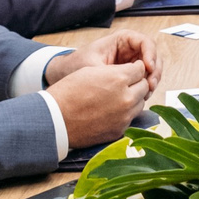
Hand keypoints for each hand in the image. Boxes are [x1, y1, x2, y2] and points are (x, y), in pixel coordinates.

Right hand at [44, 31, 160, 147]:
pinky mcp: (119, 130)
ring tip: (116, 98)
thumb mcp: (91, 71)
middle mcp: (126, 98)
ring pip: (140, 103)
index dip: (133, 68)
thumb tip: (130, 71)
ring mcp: (124, 116)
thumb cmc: (69, 92)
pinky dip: (125, 114)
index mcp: (119, 79)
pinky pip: (130, 118)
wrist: (54, 120)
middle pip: (144, 86)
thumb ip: (115, 71)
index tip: (129, 70)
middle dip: (136, 83)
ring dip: (133, 99)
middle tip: (124, 84)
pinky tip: (111, 111)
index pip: (140, 69)